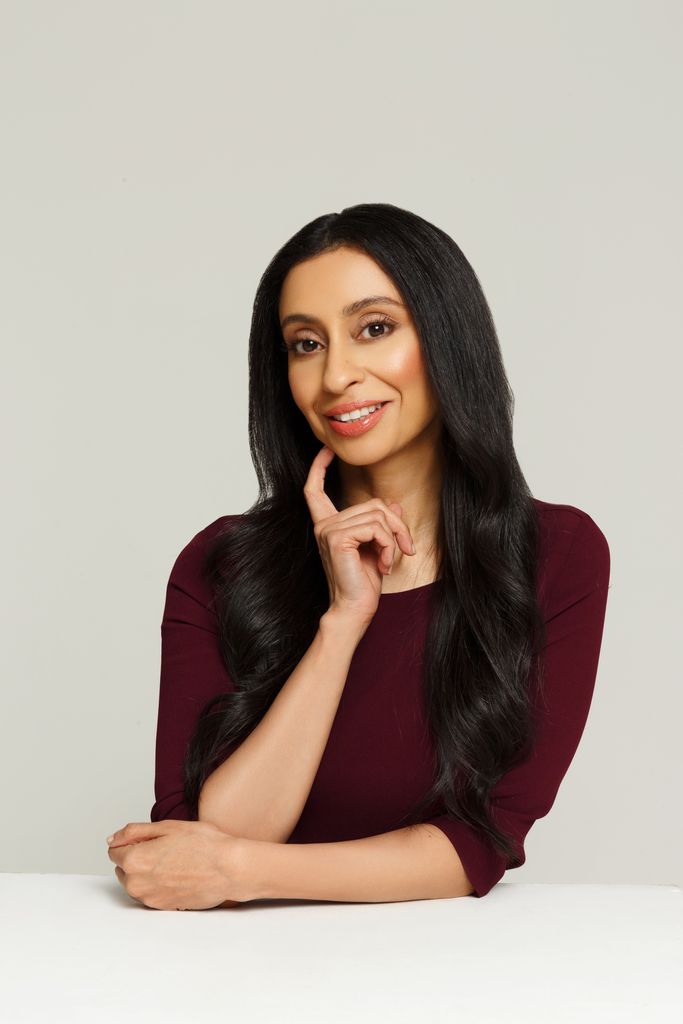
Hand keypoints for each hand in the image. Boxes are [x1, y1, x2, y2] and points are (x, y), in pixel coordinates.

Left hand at [106, 819, 246, 910]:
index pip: (114, 850)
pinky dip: (157, 883)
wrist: (228, 869)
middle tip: (165, 848)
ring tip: (173, 861)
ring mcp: (149, 898)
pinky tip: (177, 873)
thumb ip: (134, 831)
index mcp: (135, 860)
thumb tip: (113, 839)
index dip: (132, 840)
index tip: (150, 838)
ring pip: (135, 882)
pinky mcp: (162, 907)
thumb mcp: (167, 826)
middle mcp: (137, 883)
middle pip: (123, 868)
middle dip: (136, 856)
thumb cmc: (204, 845)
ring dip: (146, 871)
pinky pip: (149, 893)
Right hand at [304, 444, 415, 623]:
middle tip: (405, 548)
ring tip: (391, 560)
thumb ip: (382, 525)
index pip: (314, 490)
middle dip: (397, 525)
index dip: (318, 467)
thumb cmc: (363, 583)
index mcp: (328, 525)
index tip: (326, 451)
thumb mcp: (377, 548)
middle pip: (372, 505)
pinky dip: (389, 545)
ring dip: (394, 538)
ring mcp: (328, 530)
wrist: (354, 609)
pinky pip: (376, 528)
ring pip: (378, 515)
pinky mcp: (338, 538)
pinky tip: (384, 564)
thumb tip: (394, 505)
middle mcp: (324, 524)